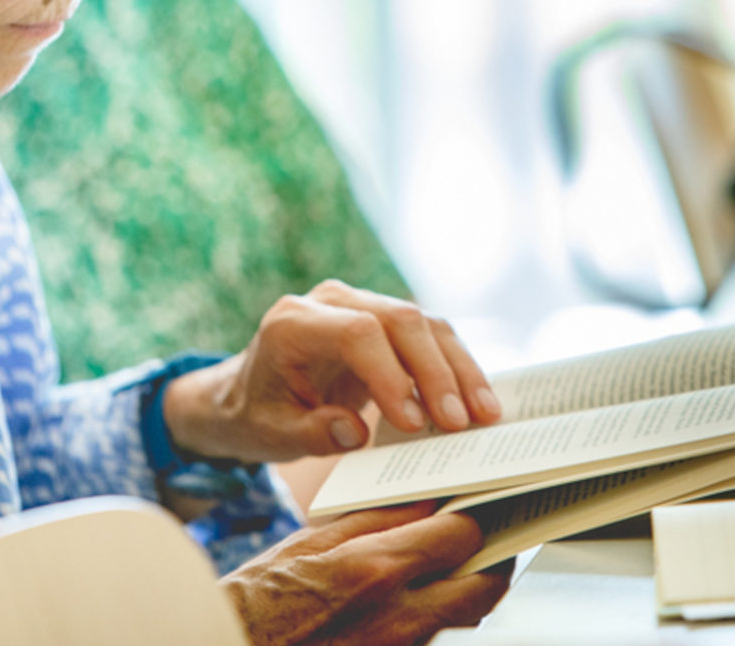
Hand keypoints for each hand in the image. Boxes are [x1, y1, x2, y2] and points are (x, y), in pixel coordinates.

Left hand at [163, 281, 502, 463]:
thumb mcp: (270, 434)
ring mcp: (363, 303)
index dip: (390, 374)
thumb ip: (309, 433)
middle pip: (400, 320)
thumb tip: (354, 433)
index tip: (412, 423)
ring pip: (426, 323)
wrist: (251, 392)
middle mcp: (332, 300)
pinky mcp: (388, 320)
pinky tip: (479, 403)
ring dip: (458, 370)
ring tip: (483, 417)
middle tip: (459, 425)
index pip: (355, 332)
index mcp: (293, 322)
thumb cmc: (259, 414)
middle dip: (435, 373)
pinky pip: (432, 335)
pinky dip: (458, 368)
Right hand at [222, 503, 510, 645]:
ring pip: (467, 619)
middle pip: (483, 587)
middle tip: (490, 541)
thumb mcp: (311, 542)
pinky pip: (437, 640)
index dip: (475, 517)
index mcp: (375, 569)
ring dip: (472, 591)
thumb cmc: (260, 600)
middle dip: (492, 560)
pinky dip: (443, 619)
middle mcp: (398, 617)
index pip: (460, 535)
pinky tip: (427, 601)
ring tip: (463, 568)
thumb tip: (423, 502)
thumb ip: (373, 520)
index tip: (477, 507)